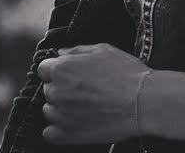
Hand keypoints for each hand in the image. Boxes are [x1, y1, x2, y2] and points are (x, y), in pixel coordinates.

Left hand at [36, 43, 150, 144]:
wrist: (140, 101)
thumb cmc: (125, 73)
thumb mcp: (103, 50)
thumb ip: (77, 50)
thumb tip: (61, 53)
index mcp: (62, 68)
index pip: (44, 68)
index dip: (57, 69)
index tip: (69, 72)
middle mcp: (56, 92)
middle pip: (48, 89)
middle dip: (61, 87)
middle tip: (83, 88)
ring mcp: (60, 115)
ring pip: (49, 110)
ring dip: (61, 107)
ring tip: (83, 105)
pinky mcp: (67, 135)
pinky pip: (50, 133)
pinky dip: (59, 128)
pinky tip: (75, 121)